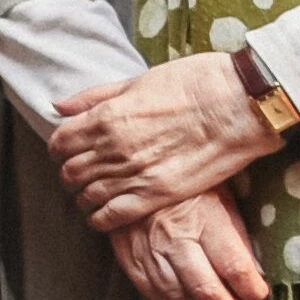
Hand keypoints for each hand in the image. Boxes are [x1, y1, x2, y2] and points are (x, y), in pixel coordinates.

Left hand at [51, 52, 276, 233]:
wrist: (239, 104)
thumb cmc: (193, 84)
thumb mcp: (137, 81)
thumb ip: (95, 97)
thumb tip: (59, 106)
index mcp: (105, 117)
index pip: (61, 142)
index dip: (59, 148)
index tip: (67, 150)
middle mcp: (113, 148)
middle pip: (71, 171)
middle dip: (69, 173)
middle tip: (78, 174)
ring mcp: (134, 173)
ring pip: (88, 195)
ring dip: (84, 196)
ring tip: (91, 194)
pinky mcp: (158, 194)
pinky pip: (114, 215)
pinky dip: (101, 219)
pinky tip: (102, 216)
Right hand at [113, 187, 271, 299]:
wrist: (135, 164)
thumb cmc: (189, 179)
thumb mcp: (223, 193)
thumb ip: (238, 234)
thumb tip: (255, 271)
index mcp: (204, 217)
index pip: (236, 268)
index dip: (252, 289)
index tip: (258, 292)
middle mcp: (174, 236)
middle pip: (207, 290)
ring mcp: (147, 247)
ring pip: (178, 296)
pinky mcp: (128, 254)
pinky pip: (151, 291)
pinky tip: (187, 298)